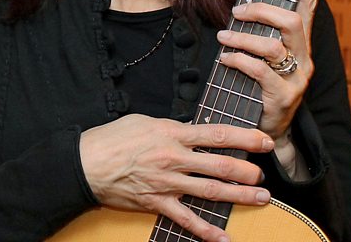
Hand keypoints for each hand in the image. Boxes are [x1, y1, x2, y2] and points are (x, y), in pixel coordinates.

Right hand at [79, 114, 274, 241]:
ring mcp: (167, 184)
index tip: (262, 140)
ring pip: (210, 191)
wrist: (86, 163)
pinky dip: (206, 231)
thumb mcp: (144, 121)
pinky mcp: (157, 203)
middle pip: (219, 165)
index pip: (217, 134)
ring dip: (238, 196)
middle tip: (264, 174)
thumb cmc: (112, 139)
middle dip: (247, 171)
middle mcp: (174, 159)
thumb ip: (172, 127)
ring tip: (260, 198)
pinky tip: (223, 238)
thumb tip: (191, 130)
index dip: (244, 138)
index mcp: (172, 134)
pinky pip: (186, 219)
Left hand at [216, 0, 323, 148]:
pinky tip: (225, 58)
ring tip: (224, 36)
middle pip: (293, 21)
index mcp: (300, 43)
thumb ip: (260, 32)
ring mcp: (296, 79)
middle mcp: (304, 58)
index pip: (309, 4)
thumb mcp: (263, 56)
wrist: (270, 132)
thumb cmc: (261, 86)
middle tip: (238, 10)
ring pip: (274, 46)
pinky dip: (239, 61)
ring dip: (244, 38)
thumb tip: (241, 4)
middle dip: (263, 11)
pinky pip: (261, 71)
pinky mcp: (282, 97)